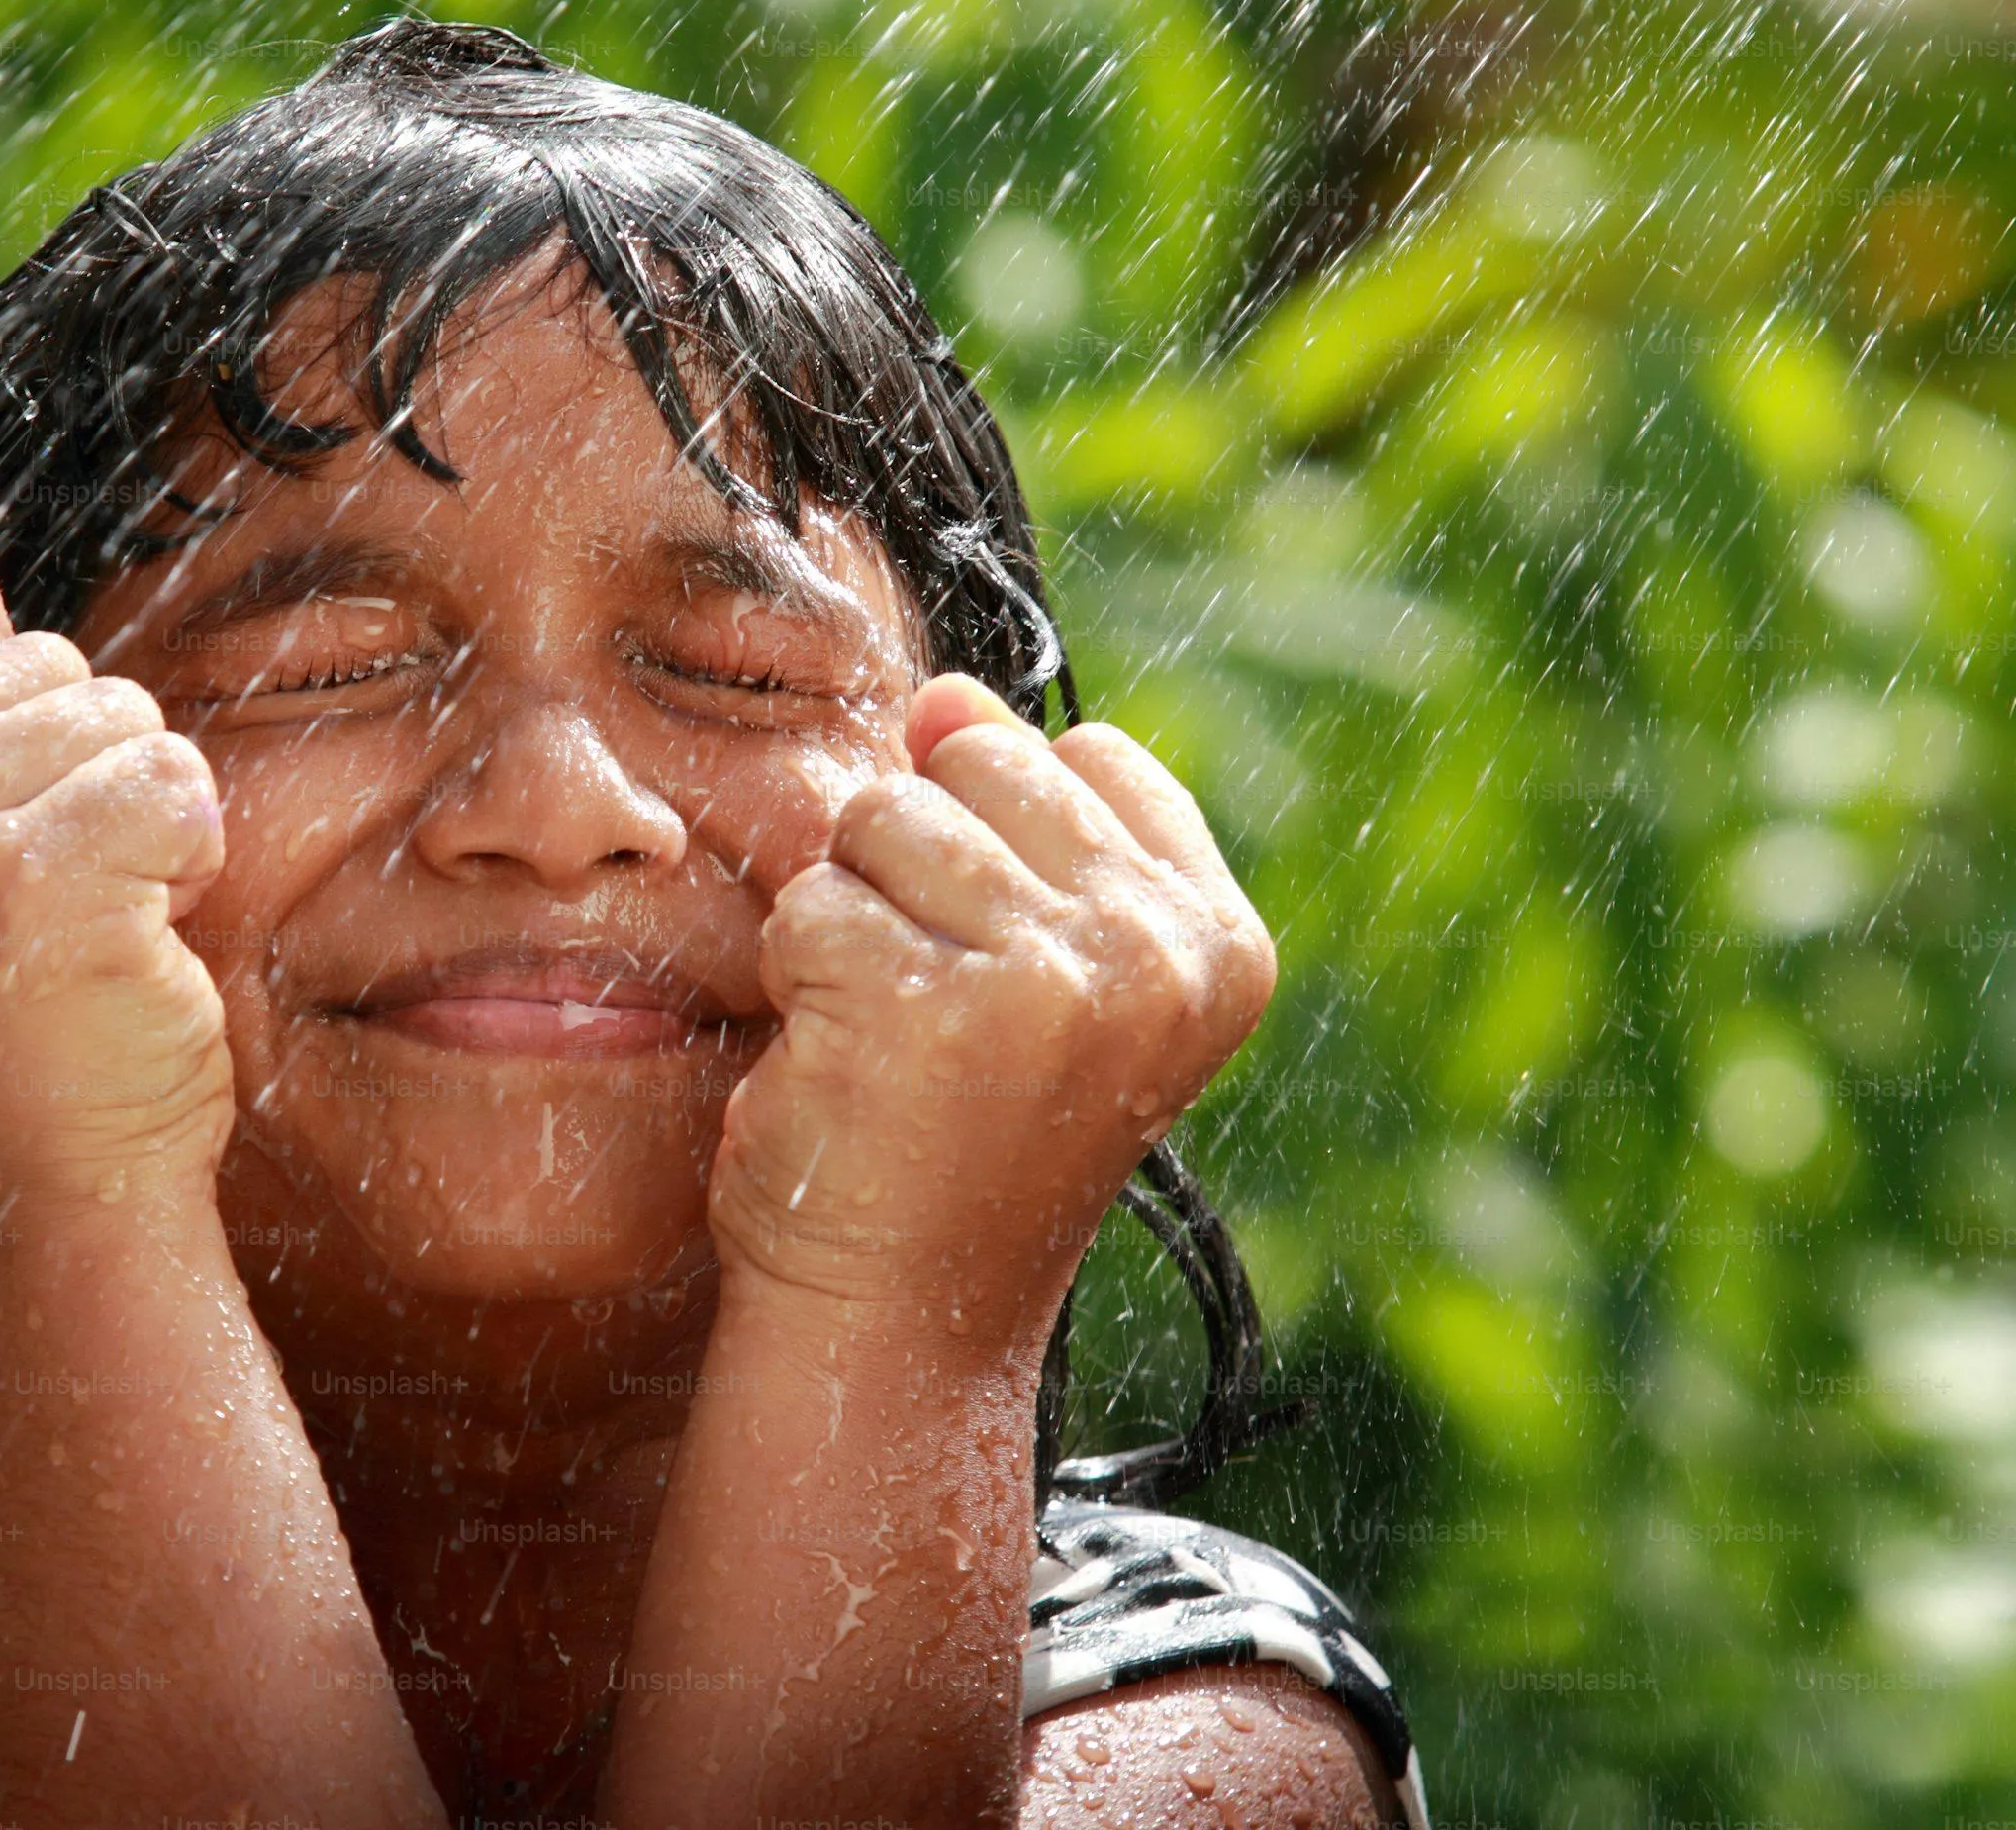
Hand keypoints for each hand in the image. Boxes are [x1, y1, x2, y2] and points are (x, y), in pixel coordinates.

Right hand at [0, 513, 233, 1240]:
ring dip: (144, 829)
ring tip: (91, 940)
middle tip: (53, 924)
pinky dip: (189, 858)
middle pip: (48, 669)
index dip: (23, 749)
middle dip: (91, 785)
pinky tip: (139, 943)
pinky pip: (171, 779)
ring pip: (119, 718)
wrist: (49, 1204)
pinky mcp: (26, 876)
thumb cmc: (14, 1030)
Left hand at [706, 674, 1274, 1335]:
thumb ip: (1018, 817)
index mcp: (1218, 943)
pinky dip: (797, 980)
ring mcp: (1041, 977)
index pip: (1082, 755)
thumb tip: (943, 690)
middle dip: (919, 867)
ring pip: (879, 819)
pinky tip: (842, 1069)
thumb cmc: (962, 1145)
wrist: (900, 1324)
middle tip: (936, 1012)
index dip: (1006, 842)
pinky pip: (808, 904)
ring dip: (853, 921)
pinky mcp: (915, 1004)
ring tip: (888, 1038)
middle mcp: (1151, 954)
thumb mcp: (1043, 969)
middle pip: (971, 763)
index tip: (1012, 976)